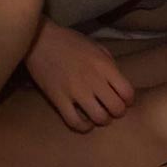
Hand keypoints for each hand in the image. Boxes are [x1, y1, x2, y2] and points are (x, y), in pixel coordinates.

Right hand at [25, 17, 134, 131]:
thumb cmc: (69, 42)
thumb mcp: (96, 46)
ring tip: (99, 115)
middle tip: (112, 109)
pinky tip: (85, 122)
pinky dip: (83, 127)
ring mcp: (75, 90)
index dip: (129, 100)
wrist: (38, 39)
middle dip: (118, 111)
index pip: (127, 92)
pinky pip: (75, 122)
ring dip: (102, 120)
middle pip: (116, 108)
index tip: (124, 100)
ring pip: (99, 118)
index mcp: (104, 65)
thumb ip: (110, 64)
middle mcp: (92, 79)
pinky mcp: (58, 99)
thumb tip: (119, 83)